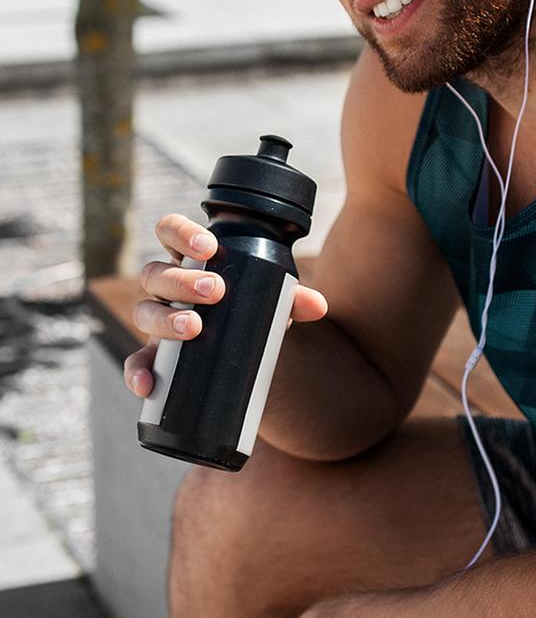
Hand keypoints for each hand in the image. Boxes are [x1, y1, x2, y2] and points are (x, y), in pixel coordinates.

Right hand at [123, 212, 328, 397]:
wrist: (245, 353)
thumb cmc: (252, 311)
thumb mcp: (271, 302)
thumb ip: (293, 299)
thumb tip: (317, 305)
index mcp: (191, 262)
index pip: (170, 232)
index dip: (181, 233)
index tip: (208, 247)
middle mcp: (167, 288)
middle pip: (155, 272)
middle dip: (181, 279)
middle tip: (214, 290)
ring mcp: (158, 321)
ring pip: (143, 311)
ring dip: (164, 318)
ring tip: (194, 327)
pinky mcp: (155, 357)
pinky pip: (137, 362)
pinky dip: (138, 373)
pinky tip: (149, 385)